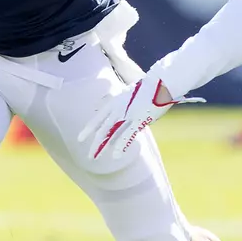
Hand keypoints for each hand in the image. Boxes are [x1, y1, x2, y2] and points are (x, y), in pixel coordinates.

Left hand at [81, 60, 202, 161]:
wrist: (161, 82)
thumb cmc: (147, 87)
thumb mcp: (128, 93)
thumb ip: (118, 102)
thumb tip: (107, 107)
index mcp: (115, 102)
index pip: (98, 118)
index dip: (89, 129)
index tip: (80, 139)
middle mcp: (118, 108)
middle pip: (102, 128)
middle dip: (95, 143)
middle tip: (89, 156)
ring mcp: (128, 114)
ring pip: (110, 133)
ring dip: (102, 146)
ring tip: (95, 157)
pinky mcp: (139, 119)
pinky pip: (127, 134)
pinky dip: (121, 145)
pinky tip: (115, 155)